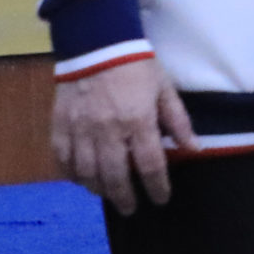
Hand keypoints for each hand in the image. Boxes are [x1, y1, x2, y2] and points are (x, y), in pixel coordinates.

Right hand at [52, 58, 194, 215]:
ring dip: (99, 189)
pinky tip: (82, 180)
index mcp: (138, 121)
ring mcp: (80, 130)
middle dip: (124, 197)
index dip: (157, 186)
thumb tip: (193, 149)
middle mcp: (107, 131)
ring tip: (109, 195)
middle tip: (131, 208)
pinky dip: (72, 175)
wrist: (97, 45)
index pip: (150, 164)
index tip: (161, 199)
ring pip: (86, 173)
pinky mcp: (59, 127)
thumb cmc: (137, 67)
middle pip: (115, 176)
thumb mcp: (165, 90)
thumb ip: (178, 122)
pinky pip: (63, 161)